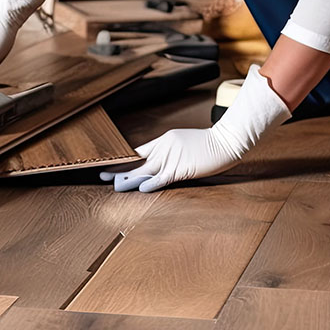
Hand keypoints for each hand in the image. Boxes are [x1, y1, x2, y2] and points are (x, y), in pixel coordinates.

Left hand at [100, 65, 290, 192]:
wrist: (226, 140)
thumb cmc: (209, 144)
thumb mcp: (184, 143)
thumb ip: (169, 152)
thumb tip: (156, 166)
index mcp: (164, 140)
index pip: (138, 152)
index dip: (124, 159)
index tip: (111, 165)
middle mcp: (164, 148)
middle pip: (137, 161)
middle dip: (119, 170)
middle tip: (102, 175)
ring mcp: (172, 158)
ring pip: (146, 171)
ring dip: (129, 179)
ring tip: (114, 186)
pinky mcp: (182, 168)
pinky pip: (164, 178)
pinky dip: (152, 183)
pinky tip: (142, 189)